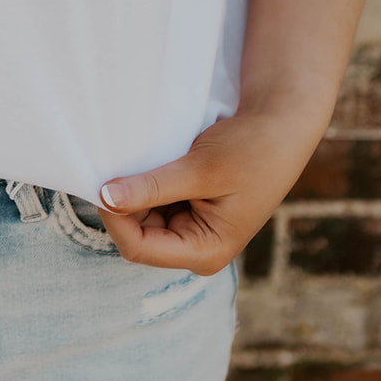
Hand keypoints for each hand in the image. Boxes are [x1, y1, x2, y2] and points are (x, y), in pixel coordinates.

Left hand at [95, 109, 322, 273]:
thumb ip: (152, 188)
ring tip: (135, 161)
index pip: (139, 248)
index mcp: (205, 252)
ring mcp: (190, 231)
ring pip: (139, 217)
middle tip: (112, 165)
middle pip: (136, 234)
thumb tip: (105, 198)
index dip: (114, 218)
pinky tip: (148, 163)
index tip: (100, 182)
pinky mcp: (187, 210)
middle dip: (122, 203)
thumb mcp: (200, 169)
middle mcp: (195, 249)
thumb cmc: (251, 150)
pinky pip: (150, 203)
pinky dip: (143, 184)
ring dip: (132, 191)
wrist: (280, 128)